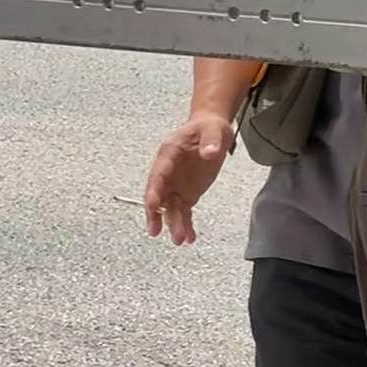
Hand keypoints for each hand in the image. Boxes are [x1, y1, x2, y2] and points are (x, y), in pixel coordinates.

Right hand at [144, 111, 234, 245]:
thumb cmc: (208, 127)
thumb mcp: (213, 130)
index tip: (152, 205)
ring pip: (171, 208)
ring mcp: (176, 185)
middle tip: (155, 230)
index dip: (153, 190)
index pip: (158, 174)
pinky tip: (190, 238)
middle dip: (157, 214)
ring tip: (180, 239)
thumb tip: (210, 152)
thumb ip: (211, 140)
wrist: (212, 132)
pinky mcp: (187, 193)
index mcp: (169, 154)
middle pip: (159, 196)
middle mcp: (168, 172)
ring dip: (174, 223)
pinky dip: (186, 224)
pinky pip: (184, 212)